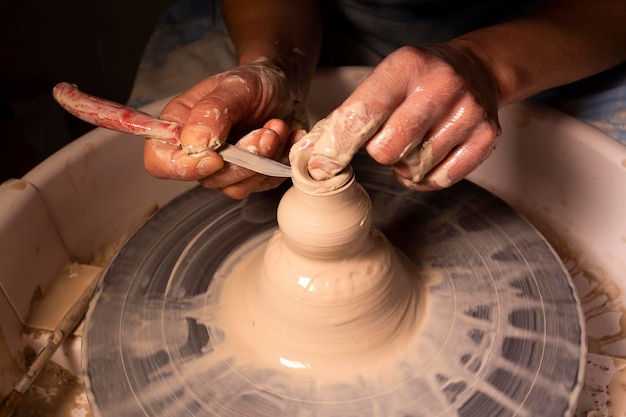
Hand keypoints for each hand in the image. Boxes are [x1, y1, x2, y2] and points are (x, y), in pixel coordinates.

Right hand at [144, 61, 306, 198]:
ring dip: (264, 160)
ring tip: (277, 127)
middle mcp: (198, 153)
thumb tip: (195, 144)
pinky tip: (288, 138)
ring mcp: (225, 169)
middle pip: (207, 179)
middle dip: (243, 159)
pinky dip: (279, 164)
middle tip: (266, 130)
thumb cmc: (253, 83)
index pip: (161, 163)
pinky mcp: (251, 176)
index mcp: (178, 127)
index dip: (184, 168)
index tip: (217, 156)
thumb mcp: (233, 87)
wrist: (282, 86)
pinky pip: (262, 184)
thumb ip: (211, 112)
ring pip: (237, 186)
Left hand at [306, 44, 500, 190]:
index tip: (321, 167)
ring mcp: (468, 111)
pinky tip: (429, 157)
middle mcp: (441, 85)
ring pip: (414, 168)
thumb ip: (349, 114)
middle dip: (380, 152)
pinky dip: (427, 177)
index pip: (360, 115)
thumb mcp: (384, 80)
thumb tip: (312, 153)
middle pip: (386, 150)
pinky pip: (441, 179)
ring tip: (415, 141)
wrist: (476, 69)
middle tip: (389, 139)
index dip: (336, 147)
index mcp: (406, 66)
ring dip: (406, 164)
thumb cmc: (419, 79)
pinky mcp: (487, 136)